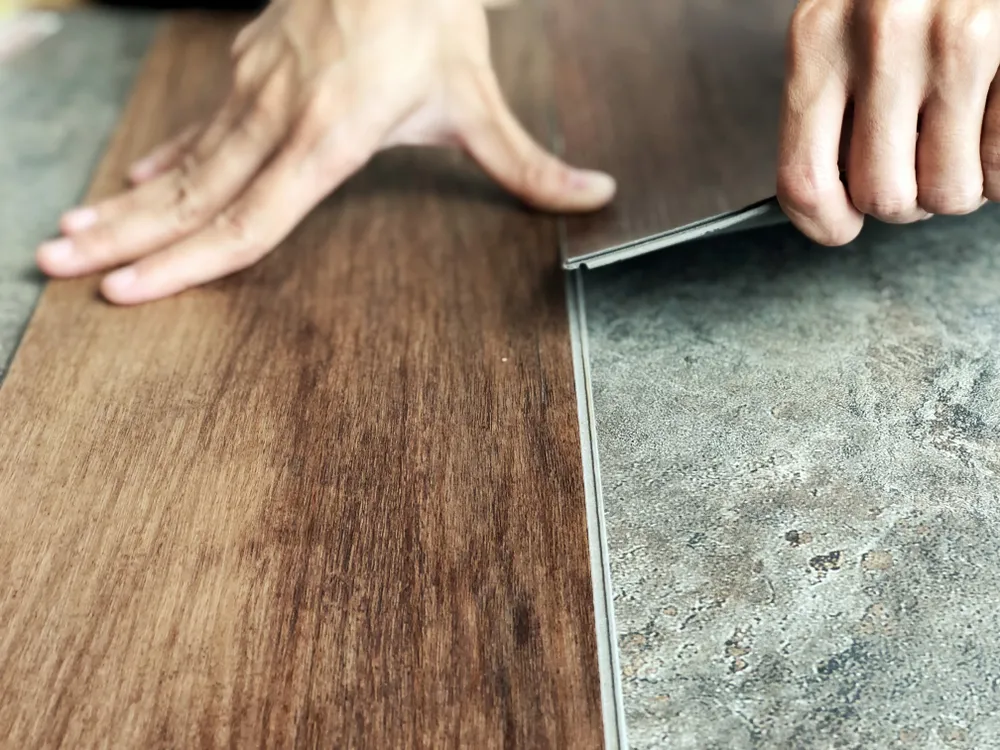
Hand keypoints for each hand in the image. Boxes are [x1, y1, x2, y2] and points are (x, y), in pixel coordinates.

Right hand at [38, 0, 615, 304]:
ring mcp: (253, 88)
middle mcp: (276, 117)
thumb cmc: (432, 16)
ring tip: (68, 233)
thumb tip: (595, 198)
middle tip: (56, 266)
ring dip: (123, 200)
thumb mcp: (480, 98)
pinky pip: (196, 126)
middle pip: (190, 193)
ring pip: (179, 159)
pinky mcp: (247, 67)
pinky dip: (161, 160)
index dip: (189, 262)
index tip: (131, 289)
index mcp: (328, 137)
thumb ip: (529, 165)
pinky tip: (135, 182)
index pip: (249, 218)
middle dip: (122, 236)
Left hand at [776, 0, 999, 243]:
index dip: (826, 223)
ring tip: (961, 137)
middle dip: (907, 197)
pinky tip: (993, 119)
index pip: (804, 179)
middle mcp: (882, 34)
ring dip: (960, 183)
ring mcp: (960, 38)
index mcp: (820, 36)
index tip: (843, 224)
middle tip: (921, 162)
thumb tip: (831, 205)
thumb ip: (830, 103)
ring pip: (948, 193)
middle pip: (883, 196)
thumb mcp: (845, 25)